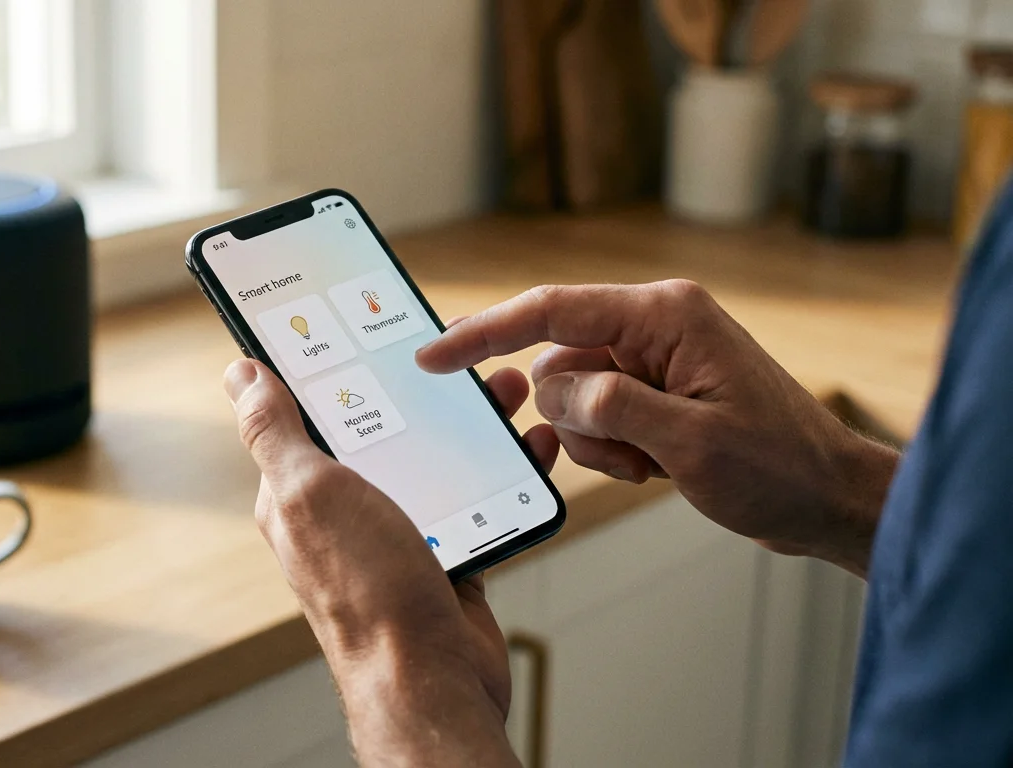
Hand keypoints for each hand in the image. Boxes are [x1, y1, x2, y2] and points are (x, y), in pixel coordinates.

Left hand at [224, 357, 556, 766]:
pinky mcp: (442, 554)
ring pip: (434, 457)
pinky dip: (503, 469)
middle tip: (462, 355)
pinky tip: (528, 450)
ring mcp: (395, 533)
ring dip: (470, 422)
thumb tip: (240, 374)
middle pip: (382, 427)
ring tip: (508, 392)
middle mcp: (344, 510)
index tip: (361, 321)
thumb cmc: (366, 592)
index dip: (331, 362)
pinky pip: (473, 497)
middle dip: (421, 387)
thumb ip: (275, 432)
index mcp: (299, 490)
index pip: (306, 409)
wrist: (431, 678)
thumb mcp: (309, 493)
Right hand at [416, 281, 898, 576]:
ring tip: (651, 464)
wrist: (827, 500)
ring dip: (595, 441)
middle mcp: (656, 324)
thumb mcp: (691, 442)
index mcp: (665, 314)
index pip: (550, 310)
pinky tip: (655, 467)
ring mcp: (655, 358)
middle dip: (572, 417)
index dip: (483, 333)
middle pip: (558, 360)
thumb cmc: (779, 468)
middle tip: (627, 454)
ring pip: (571, 395)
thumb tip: (549, 388)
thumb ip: (611, 405)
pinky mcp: (655, 390)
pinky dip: (608, 449)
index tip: (432, 354)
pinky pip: (594, 414)